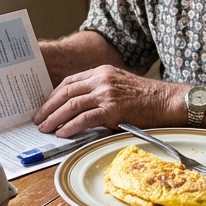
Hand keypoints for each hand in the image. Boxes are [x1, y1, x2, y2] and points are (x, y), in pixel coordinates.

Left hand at [33, 65, 179, 137]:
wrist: (166, 101)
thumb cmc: (145, 97)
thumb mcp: (119, 85)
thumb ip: (99, 91)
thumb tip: (78, 108)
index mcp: (101, 72)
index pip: (69, 82)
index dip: (54, 95)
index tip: (45, 107)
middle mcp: (101, 80)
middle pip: (66, 92)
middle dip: (49, 107)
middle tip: (38, 119)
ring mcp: (106, 93)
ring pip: (72, 105)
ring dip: (55, 118)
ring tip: (45, 128)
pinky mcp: (112, 109)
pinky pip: (85, 118)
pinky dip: (71, 126)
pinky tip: (63, 133)